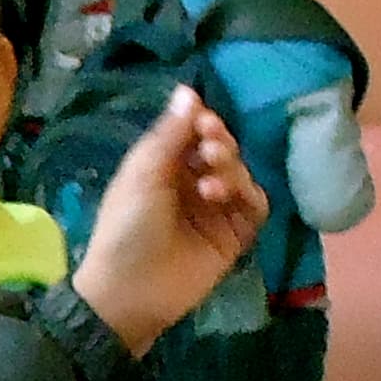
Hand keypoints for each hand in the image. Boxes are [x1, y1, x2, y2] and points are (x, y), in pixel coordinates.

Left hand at [68, 89, 268, 359]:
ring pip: (242, 174)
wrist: (129, 291)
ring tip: (208, 183)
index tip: (203, 120)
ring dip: (231, 169)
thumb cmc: (125, 227)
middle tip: (209, 147)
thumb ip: (169, 133)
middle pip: (223, 150)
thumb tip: (189, 90)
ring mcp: (216, 211)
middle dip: (220, 143)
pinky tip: (220, 196)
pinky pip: (255, 206)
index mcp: (165, 166)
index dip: (203, 122)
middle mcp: (194, 184)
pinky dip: (245, 195)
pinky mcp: (234, 236)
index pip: (196, 133)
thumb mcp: (142, 173)